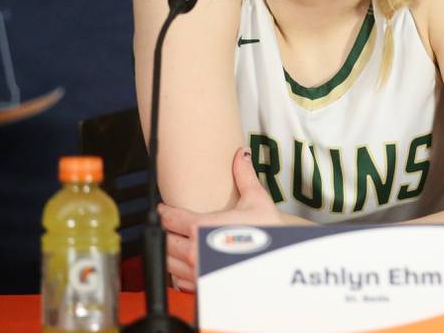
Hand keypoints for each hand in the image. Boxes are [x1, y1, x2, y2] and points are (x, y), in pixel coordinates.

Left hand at [158, 147, 282, 291]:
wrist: (280, 264)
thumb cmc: (269, 234)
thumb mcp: (256, 200)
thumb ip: (243, 175)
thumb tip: (241, 155)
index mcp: (201, 228)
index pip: (168, 219)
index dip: (164, 212)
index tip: (163, 209)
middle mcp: (194, 252)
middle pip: (164, 241)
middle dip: (165, 232)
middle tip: (168, 225)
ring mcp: (197, 273)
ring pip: (167, 263)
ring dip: (169, 253)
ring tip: (175, 244)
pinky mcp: (202, 288)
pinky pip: (179, 281)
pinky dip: (179, 273)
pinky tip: (188, 264)